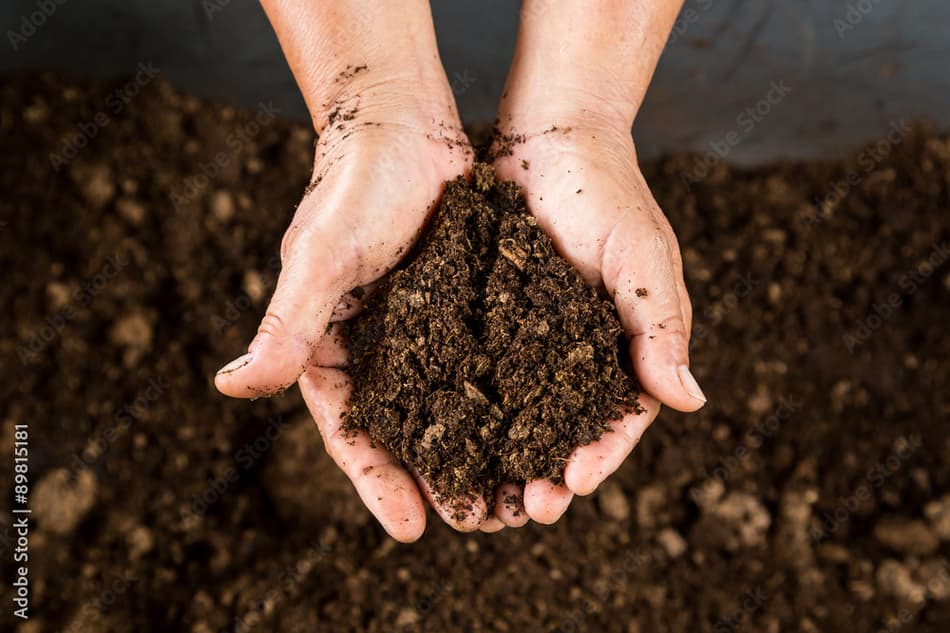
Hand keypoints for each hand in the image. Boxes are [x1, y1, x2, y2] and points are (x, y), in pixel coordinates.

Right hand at [214, 74, 486, 539]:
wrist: (402, 122)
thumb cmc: (353, 186)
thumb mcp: (321, 259)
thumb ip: (285, 326)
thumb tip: (230, 388)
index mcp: (330, 347)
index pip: (351, 431)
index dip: (378, 482)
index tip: (411, 531)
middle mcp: (377, 347)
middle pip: (406, 431)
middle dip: (436, 479)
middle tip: (476, 523)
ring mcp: (422, 328)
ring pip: (450, 404)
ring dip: (477, 450)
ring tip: (513, 494)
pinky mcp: (461, 305)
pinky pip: (483, 361)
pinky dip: (504, 397)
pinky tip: (536, 426)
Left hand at [487, 116, 705, 526]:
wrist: (549, 138)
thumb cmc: (607, 193)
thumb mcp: (642, 258)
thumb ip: (660, 327)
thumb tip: (690, 401)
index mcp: (624, 345)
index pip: (619, 417)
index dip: (600, 454)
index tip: (573, 485)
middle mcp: (577, 352)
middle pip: (565, 429)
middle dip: (548, 472)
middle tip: (524, 510)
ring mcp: (531, 340)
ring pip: (519, 414)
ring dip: (505, 457)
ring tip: (485, 496)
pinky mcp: (489, 320)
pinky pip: (478, 373)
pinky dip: (468, 410)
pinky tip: (445, 439)